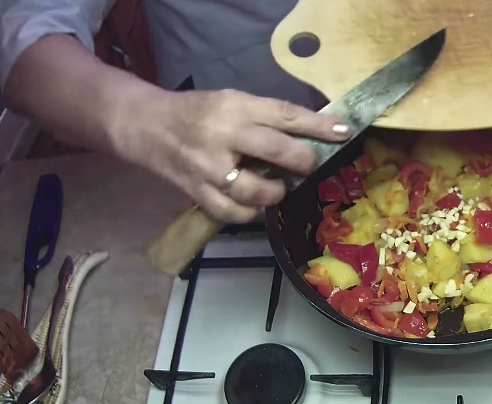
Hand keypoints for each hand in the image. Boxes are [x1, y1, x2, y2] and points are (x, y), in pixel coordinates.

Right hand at [126, 89, 348, 222]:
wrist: (147, 127)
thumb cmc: (199, 113)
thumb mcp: (232, 102)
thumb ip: (268, 117)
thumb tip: (314, 133)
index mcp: (234, 108)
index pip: (285, 115)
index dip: (318, 125)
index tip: (344, 131)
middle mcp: (223, 137)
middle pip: (277, 151)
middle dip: (302, 161)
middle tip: (307, 164)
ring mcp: (209, 169)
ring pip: (256, 191)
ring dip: (276, 192)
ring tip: (278, 186)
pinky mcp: (198, 193)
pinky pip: (235, 213)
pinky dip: (251, 212)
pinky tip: (254, 203)